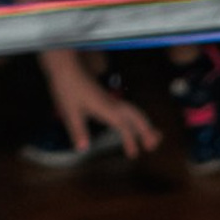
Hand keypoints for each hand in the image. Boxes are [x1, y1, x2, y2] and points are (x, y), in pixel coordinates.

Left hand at [42, 51, 159, 157]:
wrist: (65, 64)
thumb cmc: (67, 85)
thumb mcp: (69, 110)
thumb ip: (78, 130)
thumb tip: (83, 149)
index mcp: (106, 109)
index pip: (125, 126)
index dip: (131, 141)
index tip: (133, 154)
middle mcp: (113, 104)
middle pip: (137, 117)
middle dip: (147, 130)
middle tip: (154, 145)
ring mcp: (111, 100)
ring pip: (134, 112)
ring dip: (144, 123)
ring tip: (152, 135)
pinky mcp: (106, 97)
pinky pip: (127, 109)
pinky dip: (135, 118)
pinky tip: (131, 124)